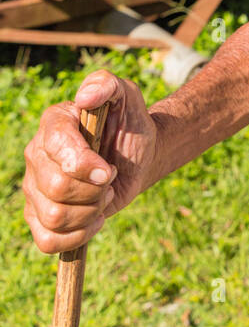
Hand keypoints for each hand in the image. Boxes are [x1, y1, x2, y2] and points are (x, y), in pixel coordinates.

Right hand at [22, 69, 157, 254]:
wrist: (137, 157)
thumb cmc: (129, 124)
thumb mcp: (127, 96)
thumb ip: (107, 85)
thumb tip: (85, 97)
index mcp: (53, 123)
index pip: (56, 148)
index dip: (86, 165)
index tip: (110, 169)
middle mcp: (36, 155)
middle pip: (57, 188)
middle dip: (95, 190)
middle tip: (110, 179)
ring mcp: (34, 188)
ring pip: (54, 217)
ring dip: (90, 212)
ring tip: (103, 196)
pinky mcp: (39, 217)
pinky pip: (47, 241)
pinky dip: (77, 237)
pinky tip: (94, 219)